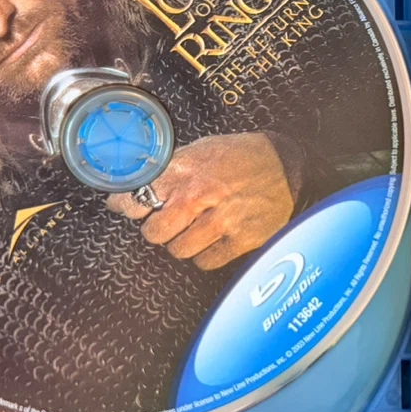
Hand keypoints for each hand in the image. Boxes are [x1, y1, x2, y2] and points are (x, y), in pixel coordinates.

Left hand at [107, 132, 293, 269]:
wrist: (287, 165)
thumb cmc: (241, 157)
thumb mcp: (201, 150)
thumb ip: (171, 170)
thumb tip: (138, 187)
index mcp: (185, 170)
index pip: (136, 197)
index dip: (125, 206)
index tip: (124, 207)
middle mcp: (199, 195)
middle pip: (154, 232)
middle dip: (157, 229)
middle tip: (167, 222)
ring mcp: (221, 220)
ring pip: (178, 250)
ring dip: (183, 243)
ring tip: (195, 230)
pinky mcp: (241, 239)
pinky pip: (206, 261)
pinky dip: (206, 255)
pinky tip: (214, 239)